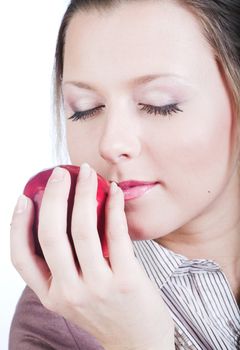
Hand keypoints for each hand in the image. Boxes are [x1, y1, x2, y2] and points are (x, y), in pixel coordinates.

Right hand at [10, 165, 174, 349]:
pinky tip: (113, 192)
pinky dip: (113, 207)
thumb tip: (59, 220)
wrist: (139, 343)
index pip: (21, 257)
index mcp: (51, 295)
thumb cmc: (106, 312)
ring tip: (86, 173)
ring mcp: (98, 287)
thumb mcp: (74, 297)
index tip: (25, 198)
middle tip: (60, 173)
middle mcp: (69, 292)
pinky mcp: (126, 280)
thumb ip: (63, 267)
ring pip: (83, 230)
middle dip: (53, 196)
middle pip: (51, 235)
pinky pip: (116, 234)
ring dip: (83, 193)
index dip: (17, 224)